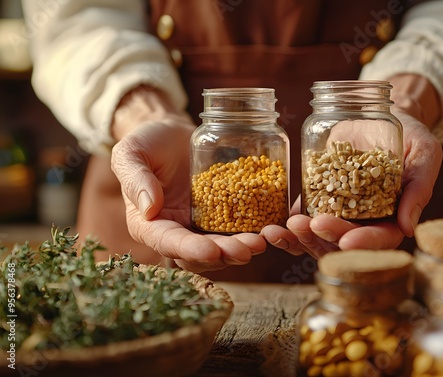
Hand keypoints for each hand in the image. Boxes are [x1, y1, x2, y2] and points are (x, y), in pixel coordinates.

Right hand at [110, 88, 265, 272]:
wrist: (172, 133)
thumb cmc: (148, 141)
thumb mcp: (132, 153)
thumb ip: (135, 178)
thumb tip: (149, 209)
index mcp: (149, 224)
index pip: (169, 243)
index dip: (191, 249)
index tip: (212, 250)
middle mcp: (176, 230)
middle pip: (200, 252)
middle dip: (225, 254)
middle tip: (248, 248)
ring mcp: (201, 224)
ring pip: (222, 246)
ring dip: (242, 247)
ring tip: (262, 240)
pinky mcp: (221, 214)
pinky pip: (237, 227)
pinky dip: (253, 230)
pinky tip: (270, 226)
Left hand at [260, 109, 442, 258]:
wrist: (377, 117)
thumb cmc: (409, 135)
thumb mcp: (423, 153)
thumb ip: (419, 186)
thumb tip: (407, 227)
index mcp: (391, 216)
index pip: (380, 238)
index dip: (365, 242)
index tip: (347, 241)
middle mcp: (363, 219)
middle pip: (344, 239)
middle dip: (327, 236)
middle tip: (312, 225)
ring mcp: (337, 210)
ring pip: (319, 234)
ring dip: (302, 236)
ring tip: (289, 225)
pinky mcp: (317, 197)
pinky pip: (302, 215)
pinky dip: (288, 224)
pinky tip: (271, 226)